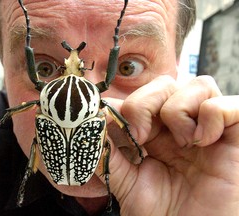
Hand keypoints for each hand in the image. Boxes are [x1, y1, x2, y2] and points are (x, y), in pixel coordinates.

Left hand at [97, 75, 238, 214]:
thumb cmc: (162, 213)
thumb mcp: (126, 182)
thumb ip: (109, 152)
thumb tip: (93, 123)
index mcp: (156, 133)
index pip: (140, 96)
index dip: (127, 105)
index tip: (121, 131)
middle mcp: (182, 126)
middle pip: (165, 84)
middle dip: (146, 104)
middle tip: (142, 137)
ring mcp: (209, 129)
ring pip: (197, 85)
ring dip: (179, 111)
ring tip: (182, 144)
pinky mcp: (236, 136)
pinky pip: (227, 105)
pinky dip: (213, 116)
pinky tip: (204, 142)